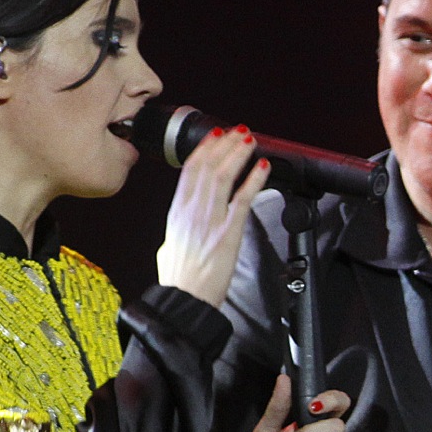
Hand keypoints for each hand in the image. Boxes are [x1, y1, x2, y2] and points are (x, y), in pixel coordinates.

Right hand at [156, 124, 269, 306]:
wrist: (185, 300)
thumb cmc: (178, 280)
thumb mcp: (168, 248)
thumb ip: (177, 232)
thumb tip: (180, 230)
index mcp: (177, 212)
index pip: (190, 170)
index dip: (205, 149)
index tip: (215, 136)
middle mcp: (192, 210)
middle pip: (209, 166)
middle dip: (225, 145)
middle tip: (238, 132)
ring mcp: (211, 219)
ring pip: (225, 176)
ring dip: (239, 154)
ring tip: (250, 140)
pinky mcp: (229, 232)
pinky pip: (243, 198)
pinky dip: (254, 179)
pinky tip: (263, 167)